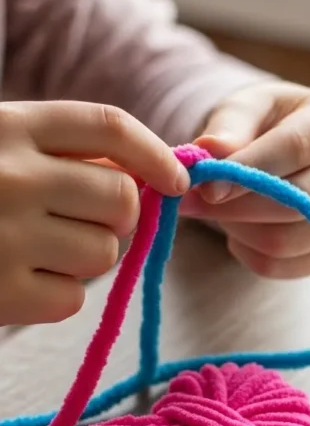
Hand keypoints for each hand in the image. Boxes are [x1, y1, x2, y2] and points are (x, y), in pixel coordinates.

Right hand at [0, 101, 189, 324]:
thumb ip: (60, 154)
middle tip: (81, 223)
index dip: (154, 152)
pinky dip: (54, 295)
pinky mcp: (1, 293)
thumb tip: (148, 179)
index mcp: (10, 127)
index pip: (108, 127)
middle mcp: (13, 176)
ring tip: (38, 250)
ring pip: (105, 254)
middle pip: (121, 200)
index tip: (177, 179)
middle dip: (116, 218)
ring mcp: (7, 236)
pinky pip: (72, 298)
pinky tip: (17, 280)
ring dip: (86, 258)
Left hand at [183, 81, 309, 277]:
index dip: (248, 170)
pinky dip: (249, 254)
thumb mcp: (248, 107)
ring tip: (217, 211)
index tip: (206, 187)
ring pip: (287, 240)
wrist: (294, 146)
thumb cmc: (270, 122)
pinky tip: (237, 231)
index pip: (296, 149)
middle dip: (236, 207)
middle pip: (298, 201)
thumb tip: (210, 150)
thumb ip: (229, 126)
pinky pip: (285, 266)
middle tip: (190, 203)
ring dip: (238, 231)